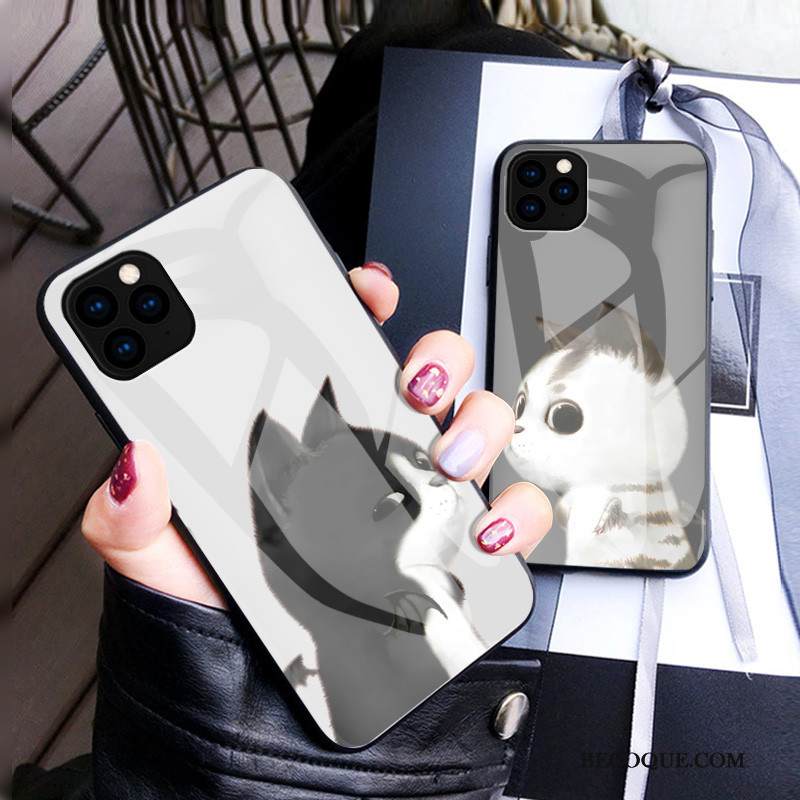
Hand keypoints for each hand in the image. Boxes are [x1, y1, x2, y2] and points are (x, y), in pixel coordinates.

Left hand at [81, 262, 552, 607]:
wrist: (259, 706)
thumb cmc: (216, 623)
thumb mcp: (161, 562)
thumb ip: (132, 515)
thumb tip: (135, 466)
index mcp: (300, 437)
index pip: (338, 344)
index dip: (360, 301)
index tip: (367, 287)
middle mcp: (366, 457)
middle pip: (427, 371)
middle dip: (436, 357)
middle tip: (413, 381)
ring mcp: (416, 498)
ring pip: (477, 426)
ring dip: (478, 425)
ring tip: (448, 457)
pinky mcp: (453, 548)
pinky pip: (509, 511)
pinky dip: (516, 509)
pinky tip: (487, 524)